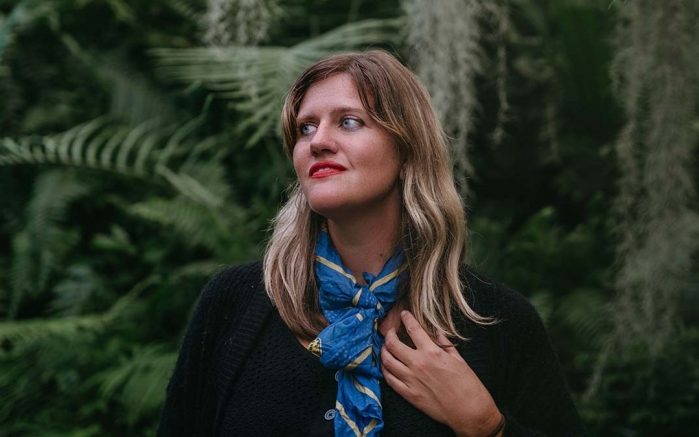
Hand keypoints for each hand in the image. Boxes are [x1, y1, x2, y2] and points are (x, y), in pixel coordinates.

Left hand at [381, 310, 502, 436]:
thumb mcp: (459, 359)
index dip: (406, 319)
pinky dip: (385, 370)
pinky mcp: (409, 394)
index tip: (404, 315)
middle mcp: (418, 364)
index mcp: (432, 352)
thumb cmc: (468, 385)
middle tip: (390, 331)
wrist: (469, 411)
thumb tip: (436, 332)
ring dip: (384, 351)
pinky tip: (386, 366)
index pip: (413, 329)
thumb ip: (445, 344)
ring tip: (385, 347)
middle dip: (389, 334)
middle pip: (393, 344)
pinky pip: (390, 380)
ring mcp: (411, 380)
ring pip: (387, 361)